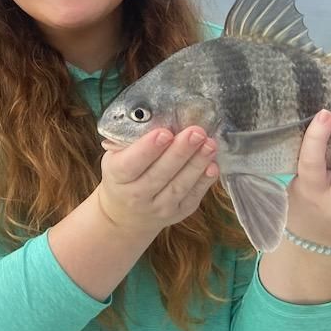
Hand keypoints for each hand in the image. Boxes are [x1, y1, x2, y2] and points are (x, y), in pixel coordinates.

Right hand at [96, 126, 218, 234]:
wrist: (126, 214)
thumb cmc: (123, 175)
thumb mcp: (116, 156)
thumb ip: (132, 141)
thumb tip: (159, 116)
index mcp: (117, 176)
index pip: (131, 164)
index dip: (147, 149)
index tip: (164, 133)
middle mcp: (136, 196)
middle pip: (159, 174)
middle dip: (180, 152)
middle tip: (196, 132)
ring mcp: (159, 207)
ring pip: (179, 186)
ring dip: (197, 164)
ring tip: (210, 144)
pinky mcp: (178, 213)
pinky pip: (193, 196)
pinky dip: (204, 181)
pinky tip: (213, 165)